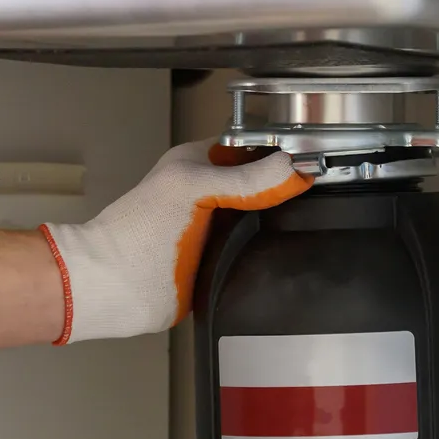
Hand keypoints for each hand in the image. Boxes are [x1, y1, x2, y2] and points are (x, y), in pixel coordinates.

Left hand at [40, 140, 307, 344]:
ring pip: (262, 222)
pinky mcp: (219, 266)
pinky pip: (255, 257)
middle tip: (325, 194)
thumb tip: (293, 168)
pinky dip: (270, 257)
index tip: (316, 158)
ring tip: (314, 225)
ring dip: (282, 227)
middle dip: (287, 190)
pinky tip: (289, 256)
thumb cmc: (137, 231)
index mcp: (200, 166)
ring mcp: (216, 232)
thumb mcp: (194, 187)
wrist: (113, 288)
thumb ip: (245, 179)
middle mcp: (210, 197)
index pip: (252, 149)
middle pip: (263, 187)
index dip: (281, 151)